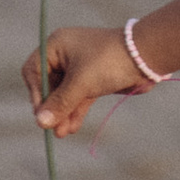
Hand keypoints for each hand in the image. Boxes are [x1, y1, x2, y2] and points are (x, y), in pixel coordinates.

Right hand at [25, 23, 159, 137]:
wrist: (146, 56)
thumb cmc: (108, 62)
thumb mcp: (81, 83)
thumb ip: (60, 103)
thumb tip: (40, 123)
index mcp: (56, 46)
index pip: (34, 71)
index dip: (35, 92)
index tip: (42, 112)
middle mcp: (65, 55)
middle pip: (49, 86)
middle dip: (52, 108)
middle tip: (52, 129)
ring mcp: (80, 68)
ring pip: (65, 94)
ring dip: (63, 113)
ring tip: (63, 134)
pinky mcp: (93, 79)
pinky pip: (79, 97)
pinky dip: (75, 111)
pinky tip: (72, 128)